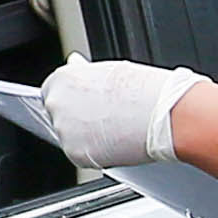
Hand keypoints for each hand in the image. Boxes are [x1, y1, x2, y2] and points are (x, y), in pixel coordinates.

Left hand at [38, 61, 203, 167]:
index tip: (89, 103)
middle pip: (59, 115)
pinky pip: (80, 154)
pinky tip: (114, 141)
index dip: (73, 99)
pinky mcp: (76, 154)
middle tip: (107, 116)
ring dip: (86, 136)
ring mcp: (64, 131)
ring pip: (70, 137)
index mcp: (62, 79)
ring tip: (115, 127)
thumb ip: (84, 72)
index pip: (52, 92)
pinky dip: (94, 152)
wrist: (164, 114)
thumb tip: (74, 62)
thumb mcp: (110, 71)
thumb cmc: (144, 89)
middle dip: (77, 118)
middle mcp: (57, 104)